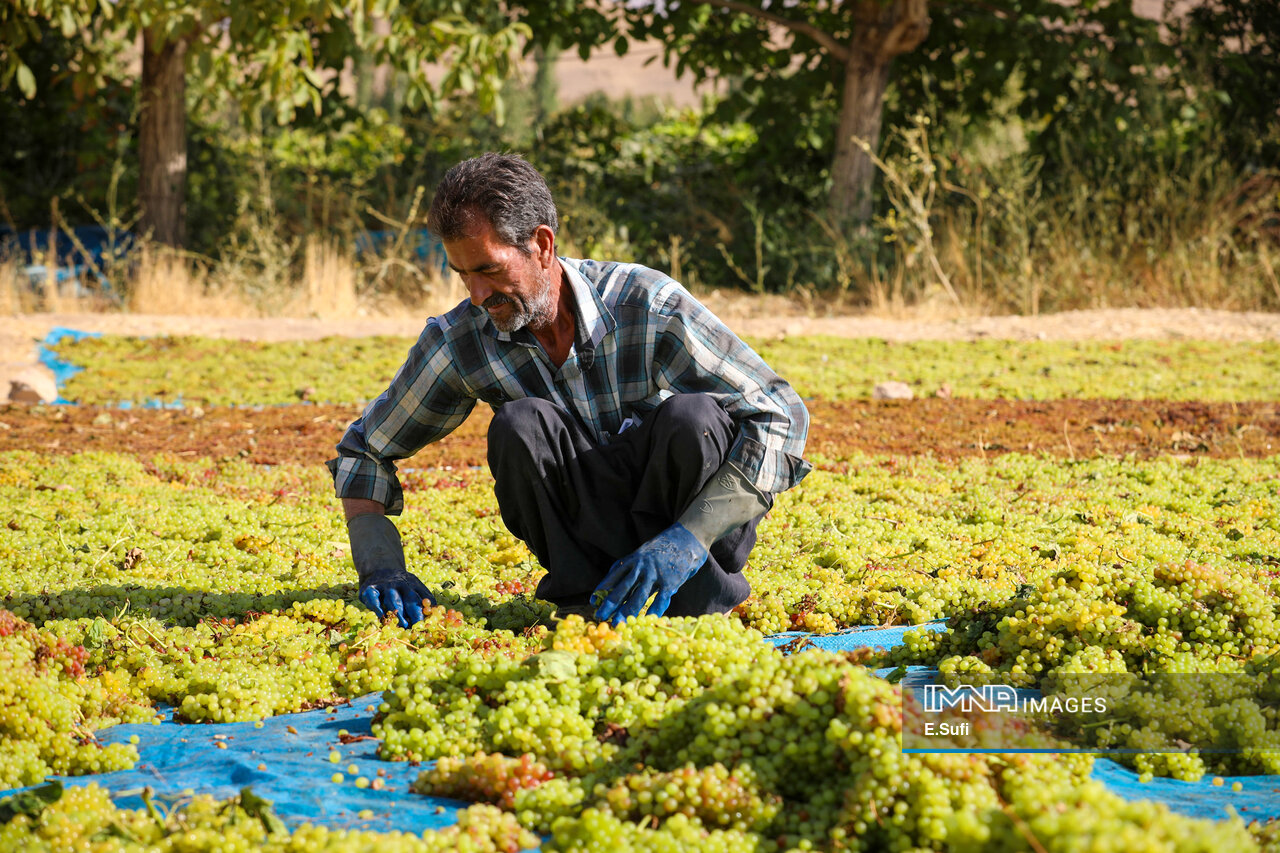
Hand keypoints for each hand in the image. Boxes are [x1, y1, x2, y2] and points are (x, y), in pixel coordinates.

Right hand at [347, 513, 434, 627]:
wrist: (378, 567)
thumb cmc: (399, 586)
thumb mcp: (413, 587)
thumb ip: (423, 600)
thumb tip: (437, 617)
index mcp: (414, 584)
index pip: (424, 598)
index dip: (427, 612)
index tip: (429, 625)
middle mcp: (401, 584)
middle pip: (410, 599)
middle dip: (415, 614)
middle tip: (417, 628)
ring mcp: (386, 586)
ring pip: (393, 600)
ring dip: (398, 614)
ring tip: (402, 626)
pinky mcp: (370, 589)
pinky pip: (374, 599)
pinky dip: (377, 608)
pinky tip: (381, 617)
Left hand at [592, 523, 707, 624]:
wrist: (688, 536)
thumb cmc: (666, 546)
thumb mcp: (645, 552)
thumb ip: (635, 567)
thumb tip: (620, 583)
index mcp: (634, 558)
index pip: (614, 575)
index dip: (603, 589)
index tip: (593, 601)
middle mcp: (642, 566)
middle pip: (623, 588)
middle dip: (610, 604)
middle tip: (600, 617)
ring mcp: (656, 573)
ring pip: (638, 596)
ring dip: (627, 611)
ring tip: (619, 623)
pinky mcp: (671, 581)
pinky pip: (660, 599)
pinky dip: (654, 611)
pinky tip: (647, 621)